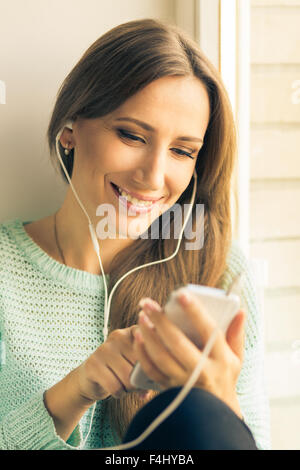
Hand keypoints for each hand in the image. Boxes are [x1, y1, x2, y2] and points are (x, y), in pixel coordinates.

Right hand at [75, 325, 151, 401]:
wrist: (91, 376)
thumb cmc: (121, 370)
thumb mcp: (136, 363)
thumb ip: (150, 367)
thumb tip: (159, 384)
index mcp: (133, 332)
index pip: (151, 345)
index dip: (155, 362)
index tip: (156, 370)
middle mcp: (118, 336)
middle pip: (141, 365)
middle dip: (142, 381)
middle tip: (137, 383)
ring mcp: (104, 348)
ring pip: (128, 378)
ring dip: (130, 389)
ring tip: (126, 385)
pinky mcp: (93, 364)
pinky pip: (115, 386)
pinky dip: (119, 393)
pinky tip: (116, 389)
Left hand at [132, 292, 245, 418]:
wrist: (213, 416)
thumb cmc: (224, 379)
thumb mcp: (236, 359)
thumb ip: (236, 334)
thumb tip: (240, 310)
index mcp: (222, 359)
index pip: (209, 330)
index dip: (195, 311)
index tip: (182, 294)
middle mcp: (203, 371)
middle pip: (178, 343)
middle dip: (161, 321)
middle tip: (148, 303)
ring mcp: (183, 382)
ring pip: (161, 356)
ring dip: (148, 335)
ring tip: (142, 316)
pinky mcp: (168, 389)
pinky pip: (151, 370)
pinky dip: (142, 353)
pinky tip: (137, 337)